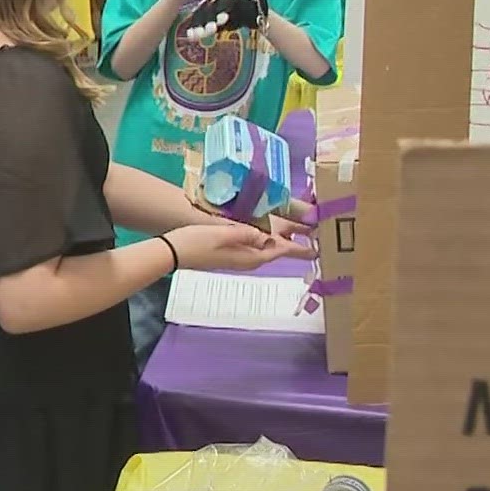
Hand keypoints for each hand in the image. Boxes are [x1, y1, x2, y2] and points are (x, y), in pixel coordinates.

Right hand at [164, 220, 313, 272]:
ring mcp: (238, 257)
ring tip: (297, 232)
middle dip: (294, 246)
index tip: (318, 248)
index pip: (280, 251)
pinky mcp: (229, 252)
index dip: (299, 250)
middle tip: (313, 236)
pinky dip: (265, 240)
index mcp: (248, 256)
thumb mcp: (221, 234)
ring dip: (280, 242)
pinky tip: (266, 230)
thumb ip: (245, 233)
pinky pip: (254, 246)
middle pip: (275, 251)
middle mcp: (247, 259)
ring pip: (265, 249)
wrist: (171, 253)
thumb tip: (266, 236)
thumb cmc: (195, 242)